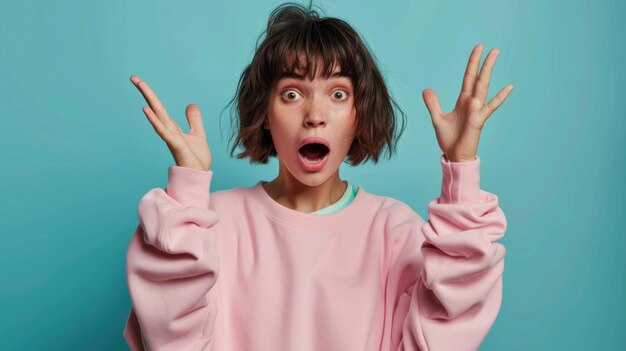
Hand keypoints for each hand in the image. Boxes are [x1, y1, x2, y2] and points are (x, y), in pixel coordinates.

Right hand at [130, 75, 211, 170]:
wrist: (199, 174)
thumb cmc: (196, 158)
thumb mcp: (198, 133)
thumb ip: (194, 119)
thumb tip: (190, 104)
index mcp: (172, 127)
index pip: (159, 107)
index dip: (150, 94)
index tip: (139, 81)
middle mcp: (168, 130)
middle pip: (155, 107)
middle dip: (146, 92)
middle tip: (133, 77)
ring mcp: (170, 137)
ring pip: (157, 116)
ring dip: (149, 100)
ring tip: (140, 85)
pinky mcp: (175, 145)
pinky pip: (163, 131)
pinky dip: (154, 120)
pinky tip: (146, 110)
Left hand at [422, 44, 512, 161]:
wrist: (454, 155)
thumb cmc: (449, 139)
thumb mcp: (437, 118)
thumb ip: (433, 103)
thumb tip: (426, 89)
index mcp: (463, 101)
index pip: (468, 77)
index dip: (472, 63)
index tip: (478, 49)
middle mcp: (472, 102)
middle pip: (478, 78)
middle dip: (482, 62)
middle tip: (490, 47)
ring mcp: (477, 110)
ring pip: (483, 86)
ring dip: (488, 70)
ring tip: (495, 55)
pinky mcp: (479, 120)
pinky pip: (490, 106)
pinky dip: (500, 97)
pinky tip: (509, 87)